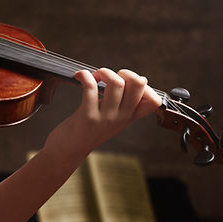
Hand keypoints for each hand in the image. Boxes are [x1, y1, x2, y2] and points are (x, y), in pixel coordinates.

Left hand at [45, 68, 162, 163]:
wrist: (69, 150)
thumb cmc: (88, 130)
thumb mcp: (113, 118)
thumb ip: (124, 103)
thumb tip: (141, 79)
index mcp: (129, 117)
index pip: (153, 101)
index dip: (145, 85)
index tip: (127, 83)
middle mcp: (121, 118)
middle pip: (138, 84)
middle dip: (125, 72)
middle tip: (110, 77)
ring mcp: (106, 118)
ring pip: (116, 83)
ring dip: (104, 72)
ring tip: (95, 76)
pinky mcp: (88, 116)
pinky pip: (91, 87)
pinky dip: (85, 75)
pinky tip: (80, 76)